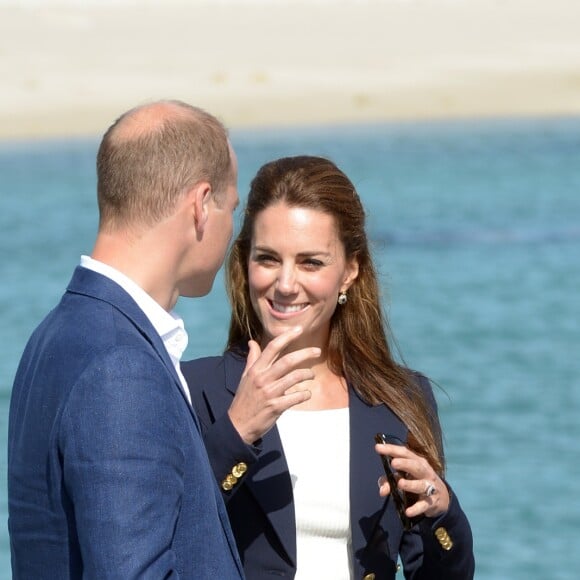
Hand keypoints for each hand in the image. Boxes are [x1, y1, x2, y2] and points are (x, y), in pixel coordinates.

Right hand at [228, 326, 319, 443]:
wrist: (238, 425)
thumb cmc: (244, 399)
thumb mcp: (245, 377)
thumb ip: (252, 359)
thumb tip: (252, 342)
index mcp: (256, 370)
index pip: (272, 348)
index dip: (287, 337)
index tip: (299, 329)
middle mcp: (263, 379)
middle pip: (288, 361)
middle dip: (305, 354)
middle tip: (317, 351)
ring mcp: (270, 393)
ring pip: (295, 377)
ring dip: (307, 374)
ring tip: (311, 375)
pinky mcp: (276, 407)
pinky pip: (296, 397)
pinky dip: (305, 394)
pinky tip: (306, 394)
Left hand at [375, 442, 449, 518]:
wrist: (442, 499)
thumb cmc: (418, 482)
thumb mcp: (405, 478)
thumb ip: (389, 481)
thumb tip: (382, 490)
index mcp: (417, 462)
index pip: (404, 453)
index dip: (391, 449)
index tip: (378, 448)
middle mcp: (424, 472)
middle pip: (415, 466)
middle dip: (405, 464)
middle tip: (393, 463)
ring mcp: (429, 487)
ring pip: (421, 485)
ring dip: (411, 484)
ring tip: (400, 484)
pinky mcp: (431, 502)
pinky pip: (423, 505)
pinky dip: (416, 508)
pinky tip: (408, 511)